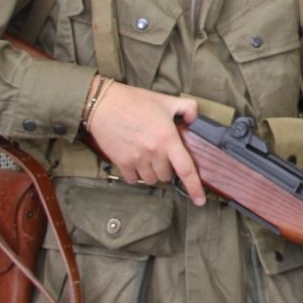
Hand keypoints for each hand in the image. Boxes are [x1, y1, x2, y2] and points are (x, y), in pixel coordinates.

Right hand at [85, 82, 203, 203]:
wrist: (103, 104)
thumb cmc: (135, 101)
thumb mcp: (165, 100)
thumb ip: (187, 108)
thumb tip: (194, 119)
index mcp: (168, 139)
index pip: (186, 169)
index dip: (195, 187)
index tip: (200, 201)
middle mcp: (154, 153)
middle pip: (167, 176)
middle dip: (168, 168)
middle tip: (162, 154)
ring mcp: (137, 159)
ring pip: (151, 179)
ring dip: (152, 173)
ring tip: (148, 156)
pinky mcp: (121, 163)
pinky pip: (133, 179)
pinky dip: (136, 175)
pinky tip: (135, 161)